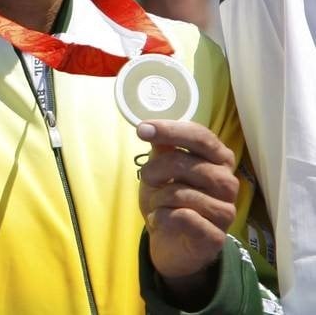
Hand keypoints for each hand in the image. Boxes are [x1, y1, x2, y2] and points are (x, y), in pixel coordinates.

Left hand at [137, 120, 238, 304]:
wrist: (171, 243)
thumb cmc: (168, 200)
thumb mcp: (160, 170)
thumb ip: (162, 148)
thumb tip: (151, 127)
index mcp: (218, 160)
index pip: (200, 136)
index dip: (171, 131)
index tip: (142, 130)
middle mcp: (228, 183)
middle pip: (185, 162)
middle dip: (155, 169)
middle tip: (147, 180)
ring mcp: (226, 210)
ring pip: (181, 192)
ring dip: (157, 198)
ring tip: (157, 206)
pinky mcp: (216, 236)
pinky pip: (182, 217)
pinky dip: (161, 217)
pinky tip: (160, 220)